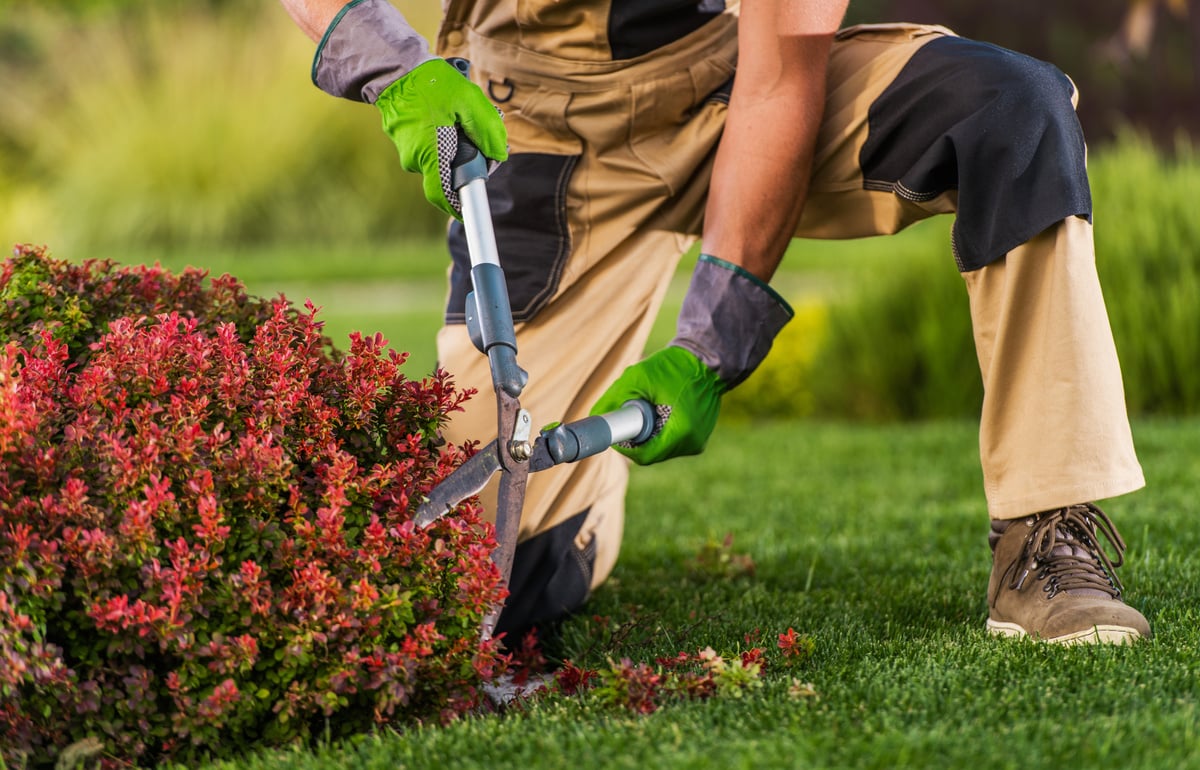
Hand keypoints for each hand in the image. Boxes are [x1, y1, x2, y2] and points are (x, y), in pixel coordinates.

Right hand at [308, 0, 507, 217]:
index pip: (443, 195)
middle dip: (467, 162)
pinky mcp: (405, 141)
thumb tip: (499, 155)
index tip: (471, 210)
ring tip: (461, 117)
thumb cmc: (431, 83)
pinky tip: (447, 115)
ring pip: (440, 159)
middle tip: (478, 138)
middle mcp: (415, 158)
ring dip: (456, 146)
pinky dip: (443, 137)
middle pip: (448, 175)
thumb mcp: (468, 100)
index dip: (458, 207)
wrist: (395, 69)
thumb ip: (488, 130)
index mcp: (430, 153)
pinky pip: (430, 147)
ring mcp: (408, 151)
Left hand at [591, 346, 724, 465]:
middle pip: (652, 453)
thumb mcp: (638, 377)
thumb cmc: (674, 367)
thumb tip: (594, 417)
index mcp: (681, 432)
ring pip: (662, 449)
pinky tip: (663, 410)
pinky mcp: (700, 437)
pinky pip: (673, 442)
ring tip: (651, 408)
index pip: (643, 456)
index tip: (617, 430)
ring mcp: (698, 442)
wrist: (708, 360)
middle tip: (630, 416)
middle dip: (636, 438)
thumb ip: (613, 398)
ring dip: (649, 435)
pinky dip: (662, 431)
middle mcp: (692, 443)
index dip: (624, 446)